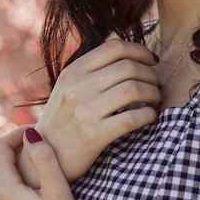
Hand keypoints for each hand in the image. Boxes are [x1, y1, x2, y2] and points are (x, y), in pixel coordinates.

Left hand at [0, 128, 85, 199]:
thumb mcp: (58, 189)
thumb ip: (44, 158)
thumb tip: (31, 135)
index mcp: (3, 189)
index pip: (1, 147)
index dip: (17, 134)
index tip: (36, 131)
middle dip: (10, 150)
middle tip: (34, 145)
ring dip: (7, 170)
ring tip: (31, 168)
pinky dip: (5, 191)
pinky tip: (26, 196)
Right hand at [33, 38, 160, 180]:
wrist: (43, 157)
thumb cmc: (63, 120)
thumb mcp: (67, 87)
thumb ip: (91, 68)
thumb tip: (120, 42)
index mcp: (73, 71)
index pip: (115, 47)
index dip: (141, 51)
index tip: (152, 61)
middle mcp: (77, 87)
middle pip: (128, 67)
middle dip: (151, 74)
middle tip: (156, 84)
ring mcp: (84, 111)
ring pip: (133, 90)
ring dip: (153, 93)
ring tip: (155, 99)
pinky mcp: (93, 135)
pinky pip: (132, 119)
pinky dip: (148, 115)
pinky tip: (150, 116)